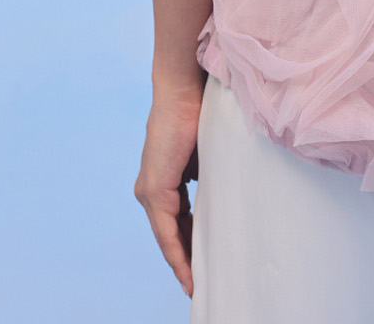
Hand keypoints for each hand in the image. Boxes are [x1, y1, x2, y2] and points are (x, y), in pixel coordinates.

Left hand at [134, 81, 204, 296]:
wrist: (184, 88)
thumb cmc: (199, 109)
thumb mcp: (206, 150)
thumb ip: (207, 171)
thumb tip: (223, 188)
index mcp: (164, 177)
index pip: (175, 220)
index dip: (188, 243)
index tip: (202, 266)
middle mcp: (151, 188)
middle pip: (170, 233)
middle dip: (187, 258)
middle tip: (203, 282)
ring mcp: (150, 190)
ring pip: (167, 237)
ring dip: (183, 261)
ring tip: (197, 285)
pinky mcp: (154, 191)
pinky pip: (166, 232)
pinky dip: (177, 254)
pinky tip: (188, 273)